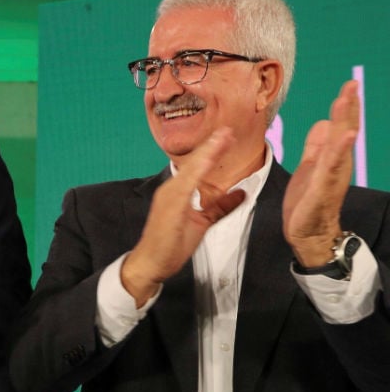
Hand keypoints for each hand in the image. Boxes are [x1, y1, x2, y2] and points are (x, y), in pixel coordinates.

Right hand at [122, 128, 246, 305]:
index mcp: (178, 191)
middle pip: (195, 162)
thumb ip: (218, 207)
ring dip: (207, 152)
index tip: (227, 136)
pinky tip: (208, 159)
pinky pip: (186, 183)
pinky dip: (198, 169)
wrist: (150, 262)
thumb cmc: (171, 244)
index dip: (213, 151)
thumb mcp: (201, 223)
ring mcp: (169, 195)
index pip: (199, 166)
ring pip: (191, 168)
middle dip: (211, 145)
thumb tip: (239, 194)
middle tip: (228, 130)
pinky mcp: (170, 203)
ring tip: (222, 137)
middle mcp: (172, 188)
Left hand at [283, 80, 358, 265]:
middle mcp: (337, 163)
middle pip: (344, 130)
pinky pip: (332, 166)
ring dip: (345, 121)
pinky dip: (340, 149)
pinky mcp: (323, 187)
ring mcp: (332, 175)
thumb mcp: (311, 165)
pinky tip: (347, 135)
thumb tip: (324, 122)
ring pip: (340, 143)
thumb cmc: (308, 201)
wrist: (306, 232)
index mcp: (332, 157)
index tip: (349, 85)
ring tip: (348, 100)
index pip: (340, 127)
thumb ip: (317, 145)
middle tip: (352, 84)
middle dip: (348, 107)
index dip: (344, 107)